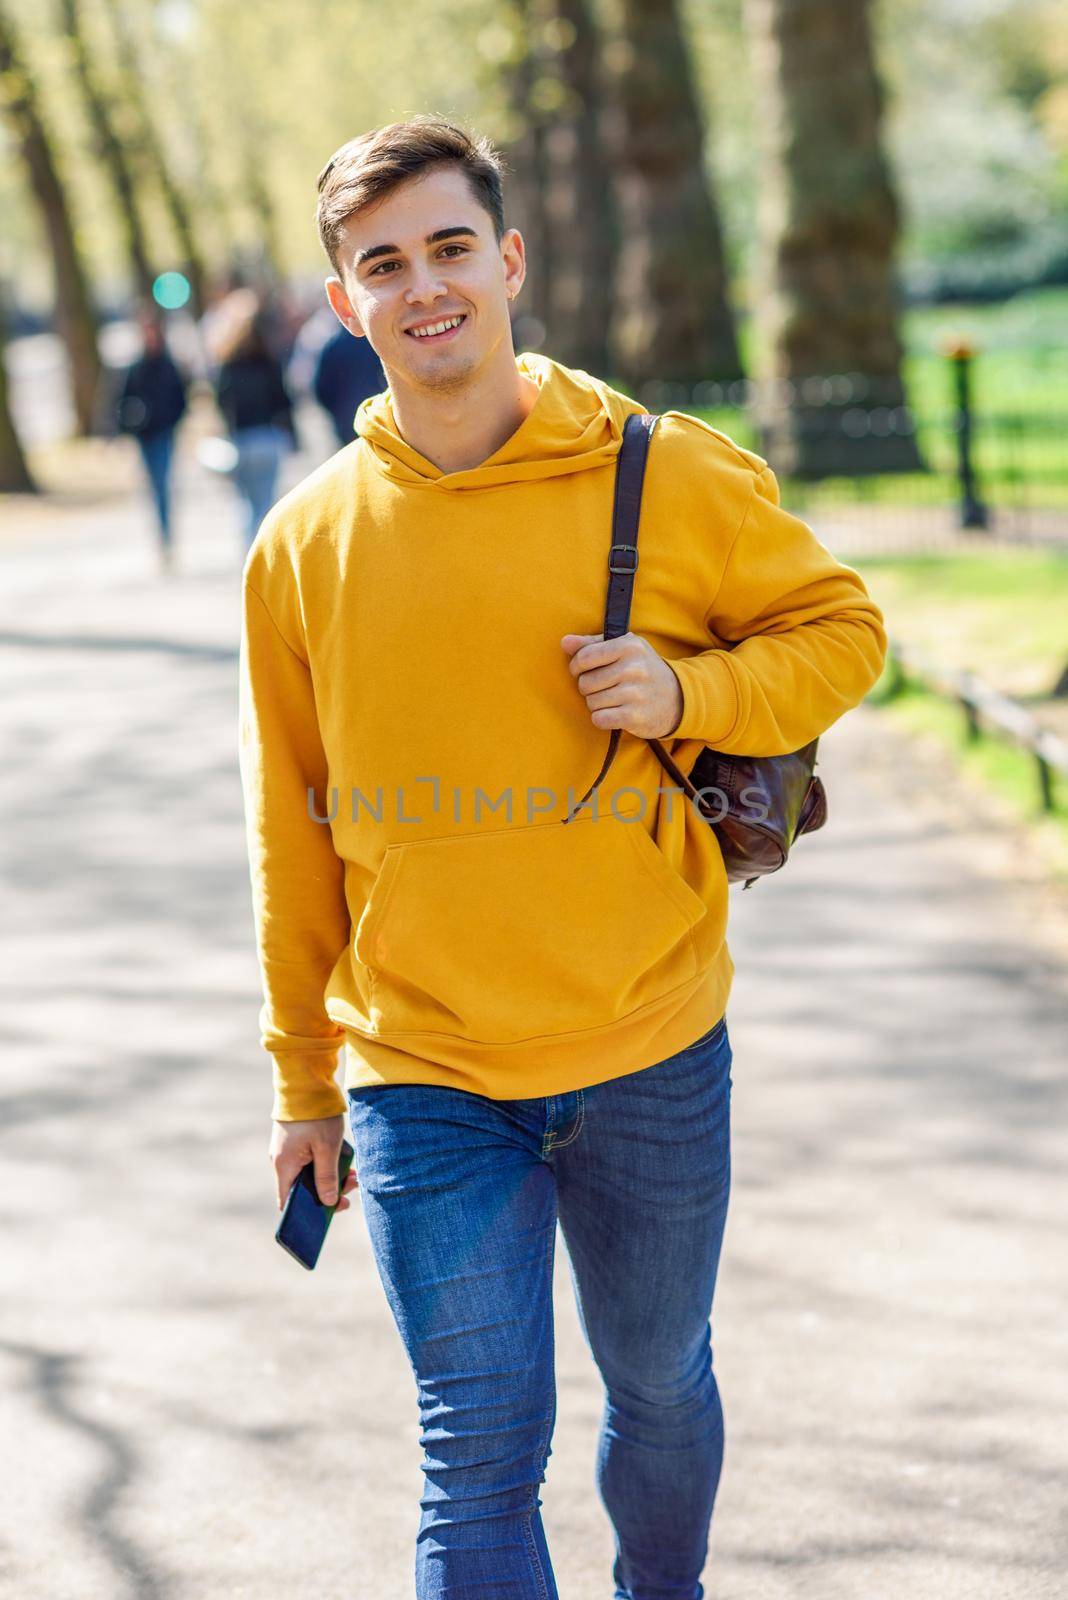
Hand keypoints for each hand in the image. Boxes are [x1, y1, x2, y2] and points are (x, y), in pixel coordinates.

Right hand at [269, 1114, 359, 1211]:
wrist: (305, 1081)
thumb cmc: (316, 1116)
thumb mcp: (327, 1149)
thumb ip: (327, 1177)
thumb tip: (328, 1202)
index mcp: (284, 1167)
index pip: (287, 1203)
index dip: (304, 1215)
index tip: (327, 1217)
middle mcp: (281, 1161)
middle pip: (302, 1189)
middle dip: (328, 1192)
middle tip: (352, 1190)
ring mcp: (287, 1150)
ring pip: (308, 1173)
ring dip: (330, 1176)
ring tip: (353, 1174)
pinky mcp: (294, 1140)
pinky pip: (308, 1160)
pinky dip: (325, 1163)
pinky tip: (344, 1161)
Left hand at [561, 632, 683, 739]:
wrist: (678, 698)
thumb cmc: (642, 670)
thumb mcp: (624, 649)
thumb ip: (592, 644)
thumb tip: (564, 643)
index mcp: (629, 645)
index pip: (584, 657)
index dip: (577, 667)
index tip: (584, 671)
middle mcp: (633, 667)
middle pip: (585, 683)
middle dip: (589, 688)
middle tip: (605, 688)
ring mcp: (635, 693)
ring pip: (591, 703)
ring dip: (597, 705)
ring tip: (614, 700)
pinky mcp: (635, 716)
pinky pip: (599, 719)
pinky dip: (602, 719)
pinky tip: (615, 713)